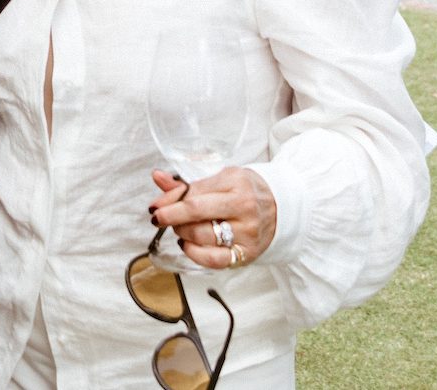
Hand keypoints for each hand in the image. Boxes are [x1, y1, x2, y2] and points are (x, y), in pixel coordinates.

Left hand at [149, 169, 277, 268]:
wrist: (281, 207)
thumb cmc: (245, 191)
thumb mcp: (220, 178)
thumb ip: (187, 183)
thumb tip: (157, 177)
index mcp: (235, 183)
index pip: (192, 193)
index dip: (168, 201)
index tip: (155, 207)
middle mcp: (243, 207)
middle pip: (195, 213)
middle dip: (171, 217)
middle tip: (162, 218)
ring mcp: (247, 232)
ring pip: (201, 236)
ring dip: (182, 233)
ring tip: (181, 228)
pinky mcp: (247, 253)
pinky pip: (214, 260)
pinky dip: (194, 254)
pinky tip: (187, 245)